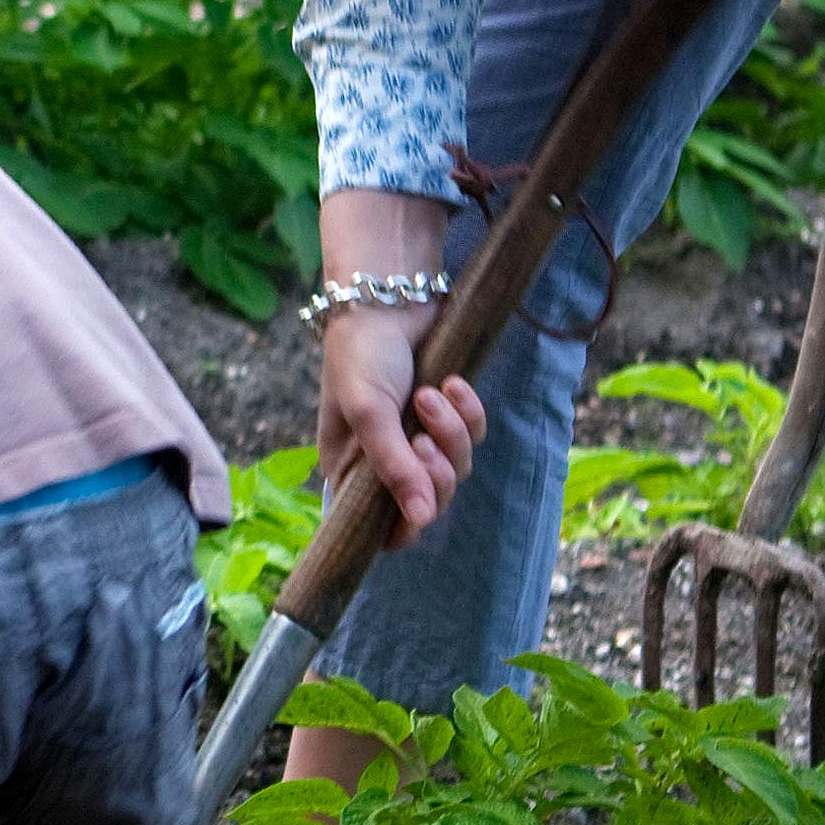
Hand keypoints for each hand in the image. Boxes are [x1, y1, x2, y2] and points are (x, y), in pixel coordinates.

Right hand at [315, 304, 485, 544]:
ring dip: (450, 433)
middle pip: (427, 500)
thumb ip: (393, 468)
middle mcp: (385, 459)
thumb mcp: (368, 412)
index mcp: (351, 467)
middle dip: (434, 472)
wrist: (390, 297)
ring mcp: (418, 437)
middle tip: (423, 440)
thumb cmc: (361, 354)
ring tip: (430, 395)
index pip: (379, 524)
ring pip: (455, 467)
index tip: (417, 511)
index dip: (402, 527)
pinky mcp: (448, 416)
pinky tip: (452, 383)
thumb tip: (420, 520)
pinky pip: (473, 435)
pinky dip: (467, 412)